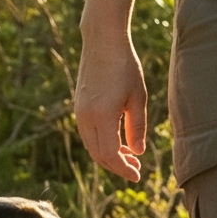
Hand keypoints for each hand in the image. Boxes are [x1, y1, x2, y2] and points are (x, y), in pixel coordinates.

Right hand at [75, 18, 149, 180]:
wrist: (102, 42)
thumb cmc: (125, 66)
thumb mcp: (137, 98)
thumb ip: (136, 127)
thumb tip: (137, 152)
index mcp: (102, 115)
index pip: (110, 154)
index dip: (123, 169)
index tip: (137, 176)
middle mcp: (86, 117)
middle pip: (98, 155)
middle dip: (117, 166)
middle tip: (136, 169)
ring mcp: (79, 112)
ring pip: (91, 146)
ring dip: (109, 156)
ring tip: (130, 157)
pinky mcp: (79, 107)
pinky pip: (89, 134)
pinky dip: (102, 143)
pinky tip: (118, 141)